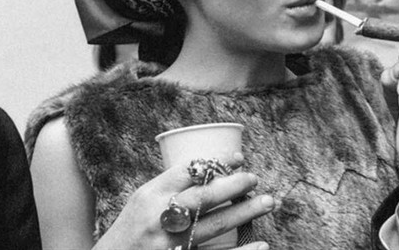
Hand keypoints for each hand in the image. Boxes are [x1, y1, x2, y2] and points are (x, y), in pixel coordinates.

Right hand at [94, 154, 274, 249]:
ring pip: (213, 225)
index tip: (239, 158)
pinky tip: (261, 245)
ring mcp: (169, 244)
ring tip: (267, 202)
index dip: (217, 162)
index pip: (187, 171)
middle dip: (234, 185)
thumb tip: (214, 170)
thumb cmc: (131, 230)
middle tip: (255, 178)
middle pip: (203, 196)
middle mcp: (159, 218)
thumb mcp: (143, 202)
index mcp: (150, 196)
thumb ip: (171, 188)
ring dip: (244, 212)